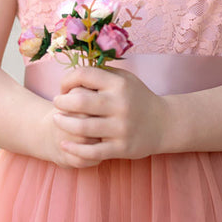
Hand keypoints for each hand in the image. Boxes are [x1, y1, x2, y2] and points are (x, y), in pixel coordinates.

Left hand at [51, 66, 167, 166]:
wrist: (164, 124)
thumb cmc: (138, 98)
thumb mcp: (126, 79)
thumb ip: (103, 73)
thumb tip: (76, 70)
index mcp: (119, 84)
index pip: (84, 75)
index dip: (67, 80)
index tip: (63, 87)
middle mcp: (120, 104)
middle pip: (79, 101)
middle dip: (61, 102)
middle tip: (56, 103)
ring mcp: (121, 128)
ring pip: (82, 127)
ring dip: (64, 123)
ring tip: (57, 120)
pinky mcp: (121, 148)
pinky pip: (92, 151)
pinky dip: (74, 149)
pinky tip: (65, 144)